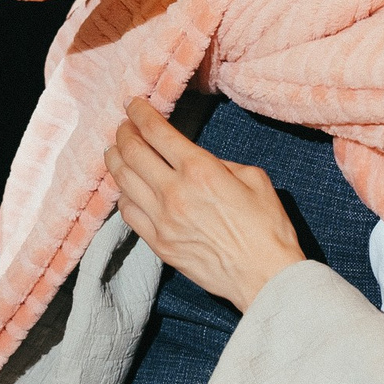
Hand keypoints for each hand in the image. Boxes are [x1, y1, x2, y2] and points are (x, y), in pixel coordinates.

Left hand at [105, 98, 304, 311]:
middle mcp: (174, 192)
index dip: (139, 113)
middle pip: (132, 153)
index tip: (133, 105)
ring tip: (116, 152)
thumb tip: (199, 162)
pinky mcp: (159, 245)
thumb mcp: (255, 179)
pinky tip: (127, 189)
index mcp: (200, 170)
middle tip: (123, 126)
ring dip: (116, 161)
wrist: (265, 278)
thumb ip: (221, 164)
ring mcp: (163, 221)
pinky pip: (128, 214)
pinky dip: (123, 196)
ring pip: (123, 182)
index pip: (156, 132)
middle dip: (123, 133)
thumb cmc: (267, 228)